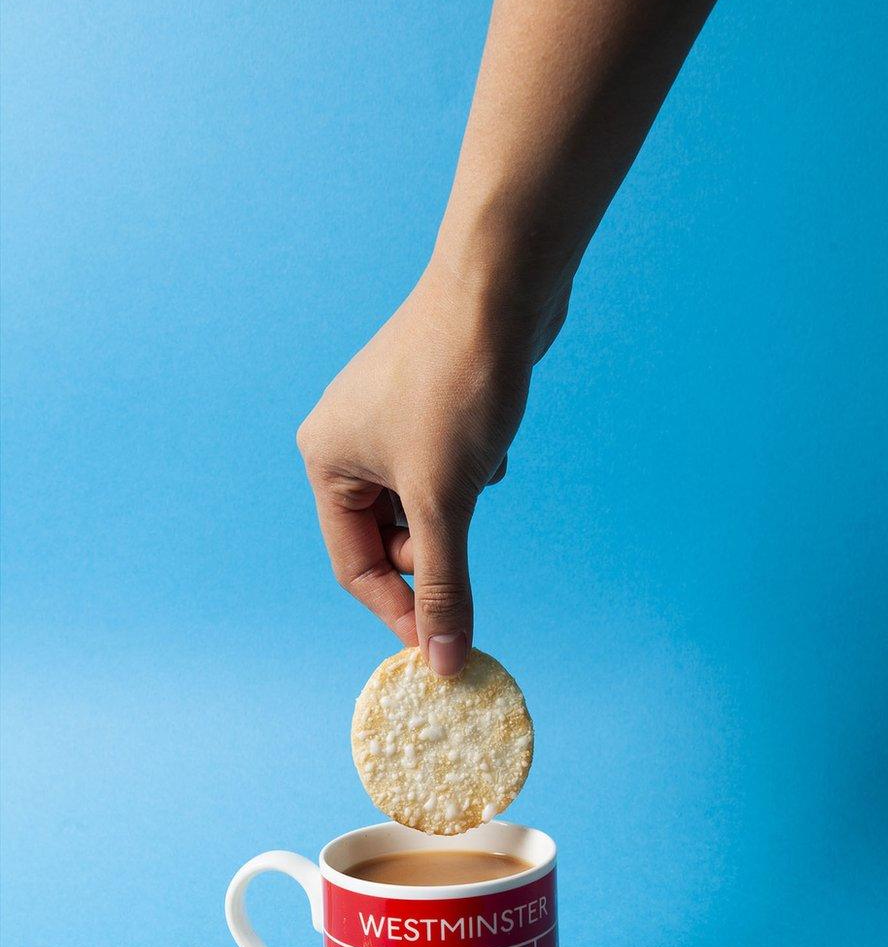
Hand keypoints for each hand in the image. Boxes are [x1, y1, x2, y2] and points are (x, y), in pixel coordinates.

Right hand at [297, 259, 562, 675]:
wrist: (501, 286)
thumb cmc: (458, 386)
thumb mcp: (446, 502)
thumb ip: (443, 586)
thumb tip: (444, 660)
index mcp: (326, 461)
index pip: (354, 566)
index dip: (397, 610)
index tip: (442, 646)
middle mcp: (347, 441)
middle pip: (390, 538)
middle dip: (434, 543)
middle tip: (465, 534)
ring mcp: (389, 421)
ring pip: (427, 504)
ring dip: (460, 501)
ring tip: (477, 458)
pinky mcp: (431, 407)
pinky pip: (450, 470)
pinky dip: (475, 469)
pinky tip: (490, 430)